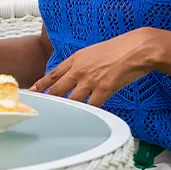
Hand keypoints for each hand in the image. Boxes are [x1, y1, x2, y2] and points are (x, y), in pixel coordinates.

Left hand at [31, 28, 161, 106]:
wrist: (137, 49)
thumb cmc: (119, 49)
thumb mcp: (93, 52)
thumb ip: (82, 63)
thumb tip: (75, 74)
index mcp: (76, 59)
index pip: (53, 74)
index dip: (41, 85)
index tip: (33, 92)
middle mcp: (79, 70)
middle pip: (57, 89)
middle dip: (48, 100)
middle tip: (40, 109)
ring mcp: (90, 80)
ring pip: (71, 99)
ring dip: (65, 110)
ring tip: (58, 119)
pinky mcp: (104, 89)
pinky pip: (92, 106)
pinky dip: (87, 114)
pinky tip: (83, 120)